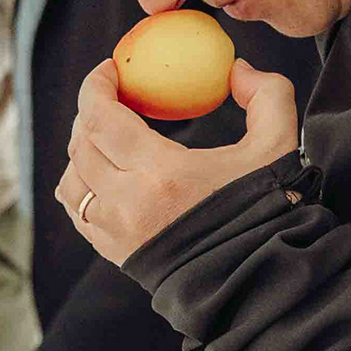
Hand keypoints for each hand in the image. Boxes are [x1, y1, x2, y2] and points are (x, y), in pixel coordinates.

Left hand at [58, 58, 301, 265]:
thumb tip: (237, 71)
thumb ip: (266, 96)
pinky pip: (78, 212)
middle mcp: (128, 203)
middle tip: (113, 99)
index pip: (100, 116)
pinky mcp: (115, 253)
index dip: (96, 85)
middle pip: (81, 143)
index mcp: (161, 172)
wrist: (256, 279)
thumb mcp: (278, 148)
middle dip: (90, 113)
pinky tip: (103, 175)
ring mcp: (116, 232)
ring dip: (82, 151)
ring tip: (106, 137)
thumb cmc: (266, 214)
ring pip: (71, 179)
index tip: (110, 70)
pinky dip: (81, 187)